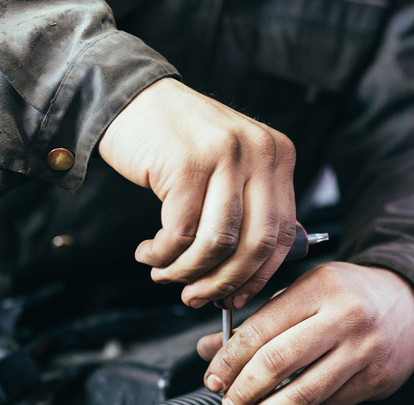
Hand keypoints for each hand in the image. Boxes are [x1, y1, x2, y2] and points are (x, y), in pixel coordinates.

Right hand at [99, 77, 297, 308]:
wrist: (129, 98)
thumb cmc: (176, 143)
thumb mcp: (227, 168)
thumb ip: (246, 211)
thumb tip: (246, 281)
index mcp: (278, 156)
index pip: (284, 233)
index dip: (259, 275)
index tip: (236, 297)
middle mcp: (259, 152)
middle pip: (256, 243)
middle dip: (224, 282)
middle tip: (196, 297)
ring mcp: (225, 155)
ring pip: (217, 243)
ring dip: (187, 271)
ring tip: (164, 274)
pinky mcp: (187, 163)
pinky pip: (180, 233)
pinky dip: (162, 255)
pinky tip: (149, 253)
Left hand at [197, 262, 413, 404]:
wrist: (409, 301)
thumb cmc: (351, 294)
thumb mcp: (305, 290)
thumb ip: (260, 319)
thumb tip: (212, 349)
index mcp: (320, 288)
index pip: (262, 329)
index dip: (230, 359)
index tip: (214, 376)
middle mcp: (345, 317)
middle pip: (279, 362)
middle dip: (244, 389)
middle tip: (228, 400)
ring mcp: (364, 351)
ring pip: (304, 393)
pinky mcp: (376, 380)